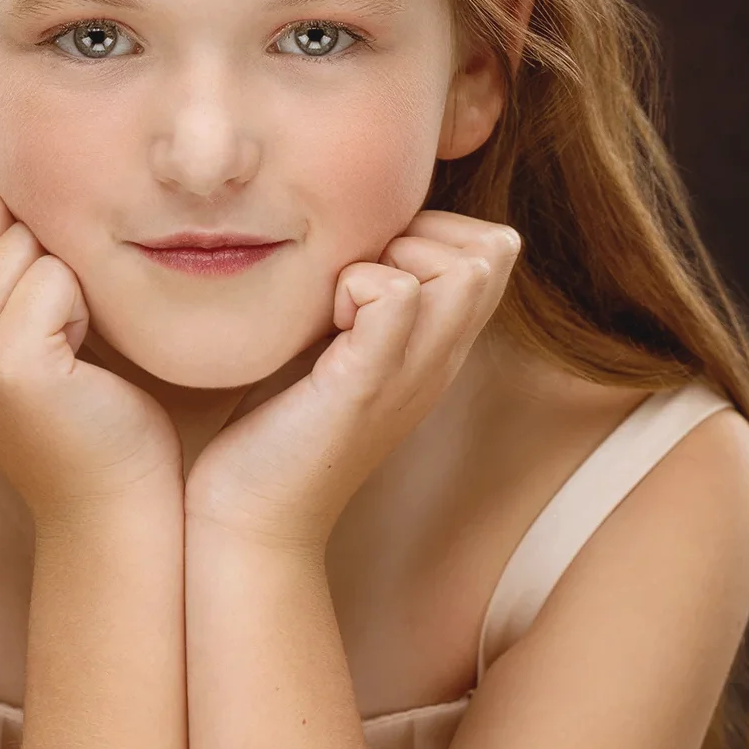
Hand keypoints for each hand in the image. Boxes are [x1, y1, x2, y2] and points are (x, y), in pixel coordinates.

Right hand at [0, 194, 179, 521]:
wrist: (97, 499)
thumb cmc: (58, 408)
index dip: (6, 251)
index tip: (18, 321)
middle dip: (32, 260)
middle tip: (42, 334)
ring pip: (23, 242)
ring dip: (61, 287)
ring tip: (58, 351)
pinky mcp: (7, 361)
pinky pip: (56, 276)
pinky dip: (81, 310)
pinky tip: (74, 364)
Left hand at [185, 211, 522, 548]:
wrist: (255, 519)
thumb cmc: (280, 430)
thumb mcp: (338, 350)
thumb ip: (362, 300)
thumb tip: (357, 238)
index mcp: (437, 348)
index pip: (493, 249)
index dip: (437, 229)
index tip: (371, 263)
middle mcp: (439, 359)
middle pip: (493, 250)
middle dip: (423, 233)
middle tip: (354, 278)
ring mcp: (410, 374)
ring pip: (463, 267)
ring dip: (394, 257)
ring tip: (340, 302)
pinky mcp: (364, 385)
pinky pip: (395, 297)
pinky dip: (355, 287)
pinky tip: (322, 324)